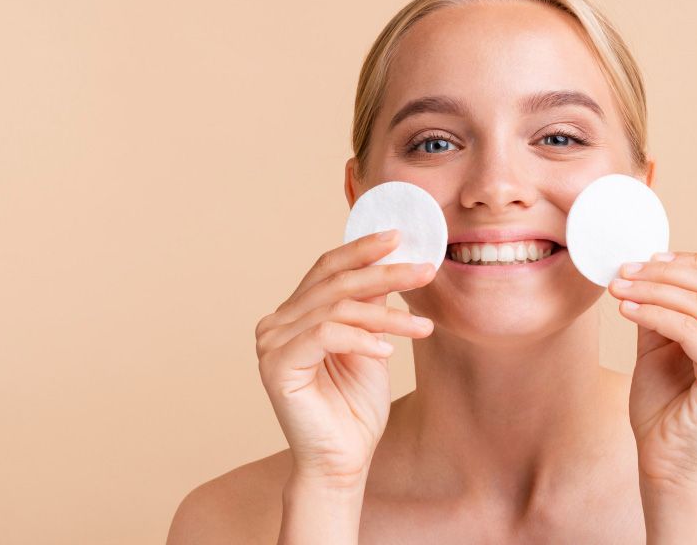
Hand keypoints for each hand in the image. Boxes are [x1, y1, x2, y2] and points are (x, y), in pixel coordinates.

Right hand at [255, 229, 435, 485]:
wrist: (343, 460)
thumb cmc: (354, 407)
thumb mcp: (371, 343)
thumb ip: (371, 305)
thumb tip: (392, 262)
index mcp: (294, 313)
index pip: (327, 268)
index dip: (361, 249)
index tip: (399, 236)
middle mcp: (275, 323)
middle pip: (334, 283)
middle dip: (385, 273)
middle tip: (425, 269)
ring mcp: (270, 343)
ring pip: (336, 308)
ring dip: (386, 315)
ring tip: (422, 327)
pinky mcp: (276, 365)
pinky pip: (325, 335)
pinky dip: (361, 339)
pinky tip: (387, 352)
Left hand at [607, 252, 696, 487]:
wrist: (666, 459)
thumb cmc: (665, 407)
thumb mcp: (661, 345)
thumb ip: (663, 309)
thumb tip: (644, 269)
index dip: (689, 259)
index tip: (648, 260)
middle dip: (661, 273)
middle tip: (622, 272)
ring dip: (652, 290)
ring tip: (619, 289)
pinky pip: (689, 330)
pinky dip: (654, 314)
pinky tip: (627, 311)